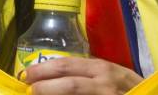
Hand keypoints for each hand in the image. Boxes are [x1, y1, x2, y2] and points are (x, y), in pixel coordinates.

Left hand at [23, 56, 142, 93]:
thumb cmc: (130, 88)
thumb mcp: (112, 75)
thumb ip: (88, 73)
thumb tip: (55, 74)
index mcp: (102, 68)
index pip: (67, 65)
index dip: (44, 69)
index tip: (28, 73)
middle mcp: (104, 83)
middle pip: (68, 82)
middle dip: (43, 84)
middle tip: (28, 86)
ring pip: (74, 93)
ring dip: (51, 94)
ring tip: (36, 94)